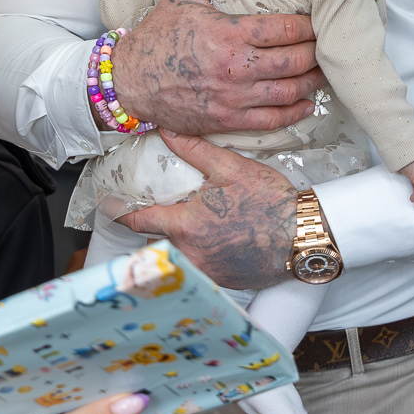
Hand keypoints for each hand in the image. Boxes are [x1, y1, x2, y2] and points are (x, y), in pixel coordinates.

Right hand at [108, 0, 324, 135]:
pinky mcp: (228, 119)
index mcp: (230, 34)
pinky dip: (294, 113)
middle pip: (295, 61)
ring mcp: (234, 97)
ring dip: (312, 82)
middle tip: (330, 46)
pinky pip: (271, 120)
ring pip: (289, 91)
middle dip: (318, 53)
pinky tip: (306, 104)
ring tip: (324, 73)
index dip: (309, 27)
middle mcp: (237, 67)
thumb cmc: (156, 38)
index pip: (285, 29)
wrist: (130, 81)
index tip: (320, 22)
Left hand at [114, 130, 300, 288]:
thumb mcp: (231, 168)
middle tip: (174, 211)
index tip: (110, 208)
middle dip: (161, 226)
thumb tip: (169, 131)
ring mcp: (207, 271)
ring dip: (183, 242)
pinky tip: (222, 240)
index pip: (140, 220)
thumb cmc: (271, 203)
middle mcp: (190, 253)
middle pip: (159, 240)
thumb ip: (195, 150)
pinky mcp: (224, 282)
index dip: (121, 213)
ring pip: (180, 255)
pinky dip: (205, 255)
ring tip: (203, 226)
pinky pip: (202, 268)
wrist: (303, 237)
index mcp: (185, 225)